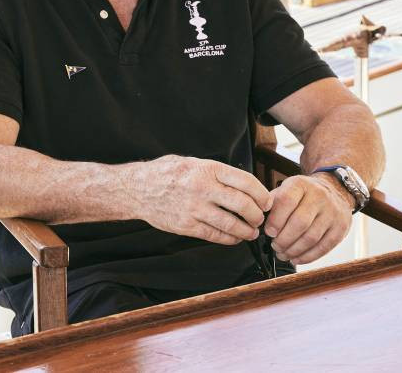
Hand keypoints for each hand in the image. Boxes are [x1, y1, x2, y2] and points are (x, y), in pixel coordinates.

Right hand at [136, 155, 272, 244]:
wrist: (135, 189)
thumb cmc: (164, 174)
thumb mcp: (191, 162)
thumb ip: (216, 172)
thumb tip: (244, 185)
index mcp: (207, 169)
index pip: (246, 182)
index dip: (262, 194)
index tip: (266, 201)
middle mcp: (202, 188)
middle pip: (244, 204)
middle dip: (258, 214)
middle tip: (259, 218)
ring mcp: (194, 208)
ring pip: (232, 224)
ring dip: (247, 230)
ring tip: (251, 231)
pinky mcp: (186, 225)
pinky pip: (215, 235)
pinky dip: (230, 239)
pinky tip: (234, 237)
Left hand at [265, 174, 353, 264]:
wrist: (334, 189)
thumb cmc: (303, 194)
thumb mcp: (286, 189)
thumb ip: (272, 203)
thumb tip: (258, 221)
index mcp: (300, 185)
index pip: (286, 201)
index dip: (275, 220)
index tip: (268, 232)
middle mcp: (319, 196)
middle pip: (299, 223)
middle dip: (283, 239)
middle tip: (275, 246)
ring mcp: (333, 212)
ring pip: (311, 237)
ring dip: (294, 250)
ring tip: (283, 254)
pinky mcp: (341, 227)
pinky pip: (324, 247)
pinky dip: (308, 256)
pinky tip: (297, 258)